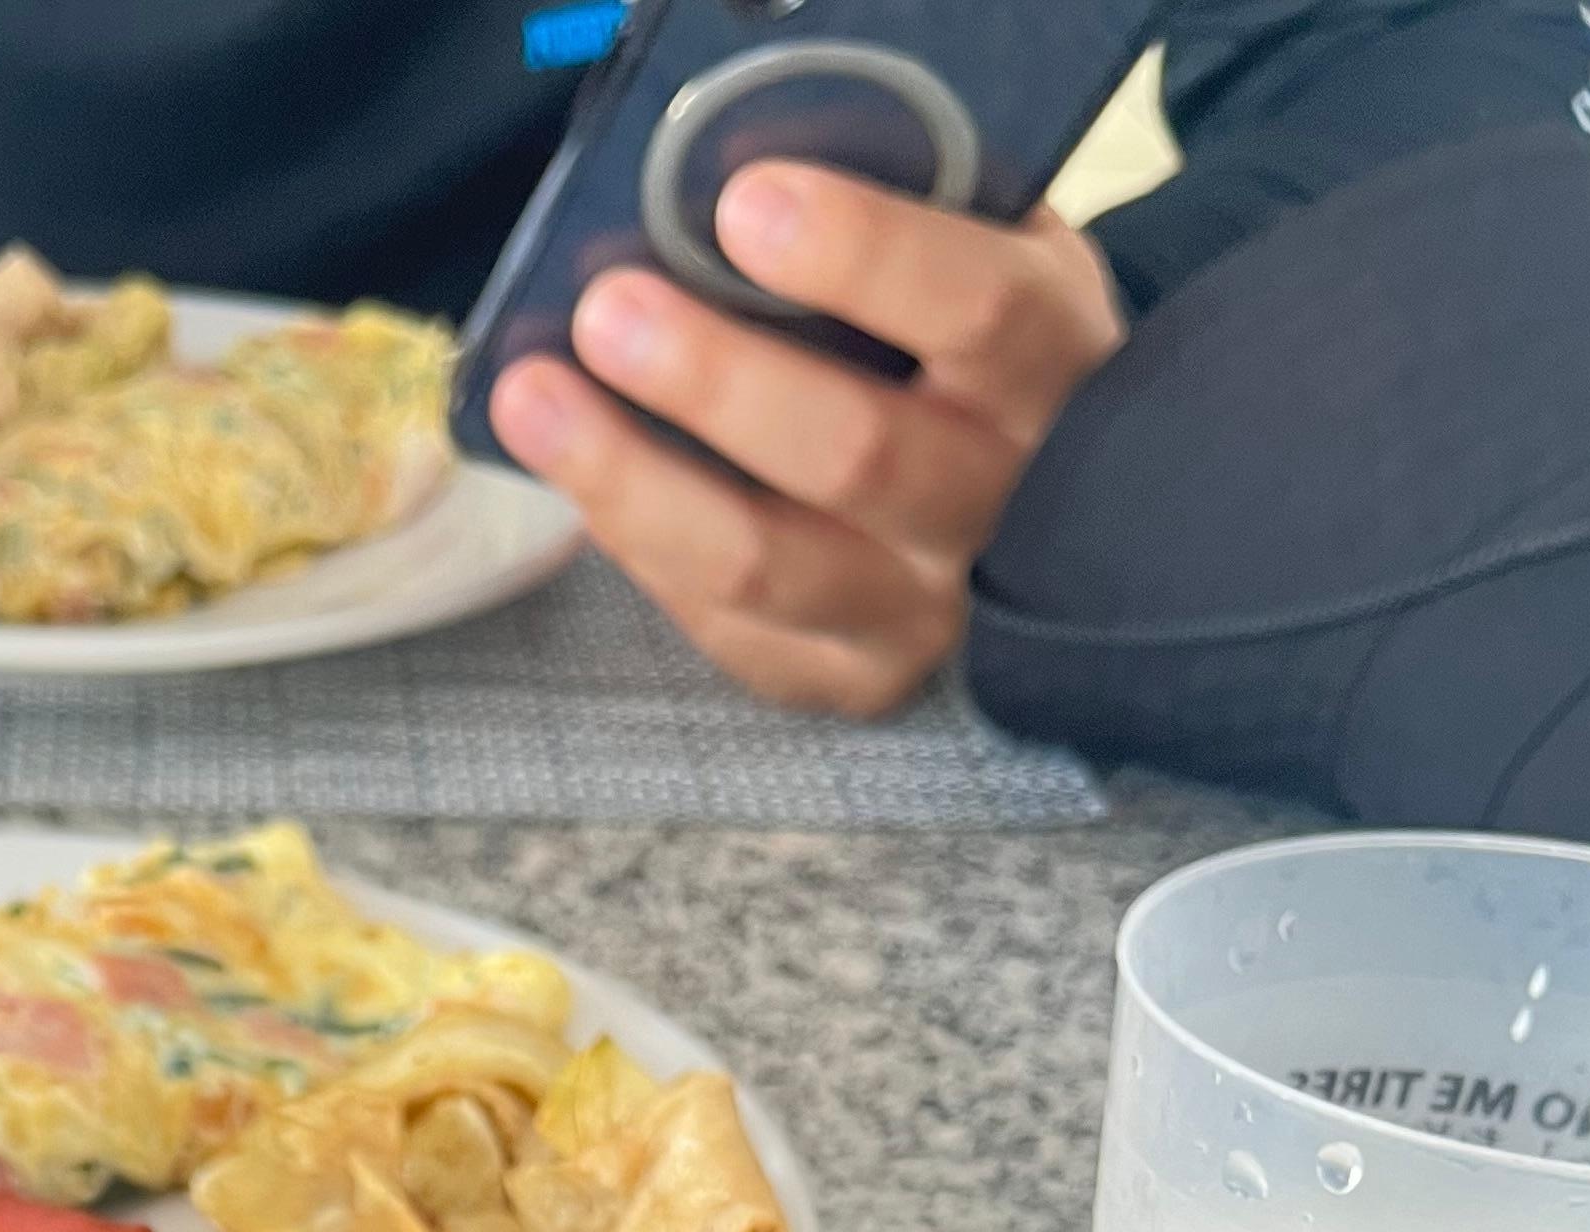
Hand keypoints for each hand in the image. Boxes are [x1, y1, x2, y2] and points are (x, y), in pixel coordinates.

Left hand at [489, 163, 1124, 715]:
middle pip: (851, 453)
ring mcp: (926, 611)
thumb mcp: (987, 253)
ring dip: (633, 479)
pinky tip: (579, 475)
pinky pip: (726, 622)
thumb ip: (901, 221)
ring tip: (535, 400)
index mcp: (1053, 366)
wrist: (1049, 498)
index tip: (742, 206)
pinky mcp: (851, 678)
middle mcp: (1003, 507)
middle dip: (713, 380)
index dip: (860, 257)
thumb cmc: (977, 345)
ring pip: (762, 564)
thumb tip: (728, 195)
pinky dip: (640, 541)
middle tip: (607, 312)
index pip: (972, 311)